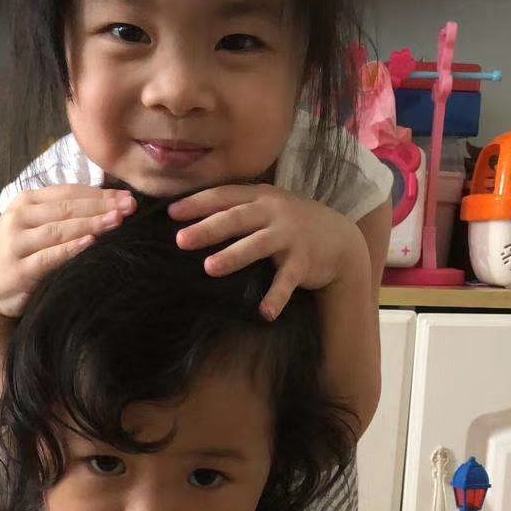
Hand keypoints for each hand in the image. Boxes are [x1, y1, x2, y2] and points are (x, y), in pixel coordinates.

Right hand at [0, 185, 134, 318]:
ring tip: (116, 220)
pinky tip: (90, 242)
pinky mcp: (19, 269)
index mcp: (26, 202)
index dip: (99, 193)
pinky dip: (70, 249)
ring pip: (59, 229)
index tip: (126, 196)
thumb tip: (107, 206)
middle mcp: (20, 217)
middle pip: (67, 208)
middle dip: (101, 206)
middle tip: (130, 206)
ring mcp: (17, 242)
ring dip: (90, 223)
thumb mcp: (34, 228)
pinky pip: (49, 257)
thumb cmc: (18, 255)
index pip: (68, 192)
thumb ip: (61, 215)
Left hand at [169, 184, 367, 318]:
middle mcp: (274, 213)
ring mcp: (289, 237)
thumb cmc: (291, 223)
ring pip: (257, 246)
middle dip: (208, 229)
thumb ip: (237, 208)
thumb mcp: (267, 207)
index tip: (171, 213)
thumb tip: (192, 220)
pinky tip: (264, 313)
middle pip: (236, 219)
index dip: (197, 204)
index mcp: (260, 198)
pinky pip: (286, 281)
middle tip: (181, 240)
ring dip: (234, 256)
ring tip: (209, 268)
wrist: (340, 238)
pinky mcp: (304, 262)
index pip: (223, 196)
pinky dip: (276, 297)